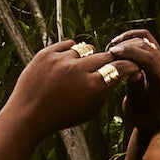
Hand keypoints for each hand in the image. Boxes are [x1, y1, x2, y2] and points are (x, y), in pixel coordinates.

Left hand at [11, 32, 159, 133]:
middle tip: (106, 67)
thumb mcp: (90, 110)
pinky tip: (68, 63)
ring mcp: (61, 60)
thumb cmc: (61, 115)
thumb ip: (106, 91)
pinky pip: (69, 44)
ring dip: (87, 57)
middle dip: (109, 62)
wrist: (28, 115)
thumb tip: (120, 73)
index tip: (131, 66)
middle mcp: (78, 70)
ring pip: (86, 48)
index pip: (120, 68)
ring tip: (80, 70)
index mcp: (93, 87)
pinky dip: (71, 52)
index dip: (129, 66)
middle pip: (106, 56)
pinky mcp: (47, 53)